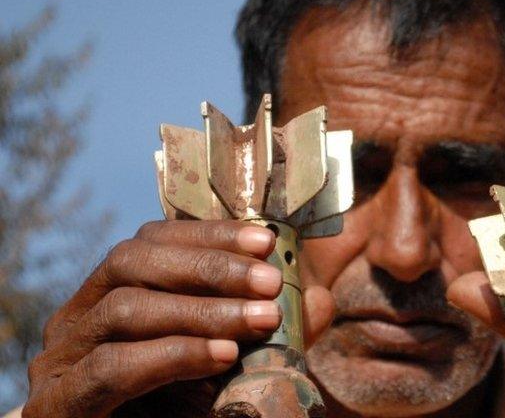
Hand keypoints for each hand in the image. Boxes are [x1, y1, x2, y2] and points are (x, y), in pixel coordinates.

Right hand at [23, 220, 334, 417]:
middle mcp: (76, 320)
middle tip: (270, 281)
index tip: (266, 240)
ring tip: (262, 319)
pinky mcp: (57, 403)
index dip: (208, 235)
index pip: (151, 242)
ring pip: (125, 308)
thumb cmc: (176, 412)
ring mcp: (60, 360)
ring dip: (203, 309)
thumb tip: (317, 299)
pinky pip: (113, 367)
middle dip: (209, 267)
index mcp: (107, 297)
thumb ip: (263, 332)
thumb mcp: (227, 363)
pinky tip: (223, 355)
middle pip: (131, 262)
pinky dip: (174, 354)